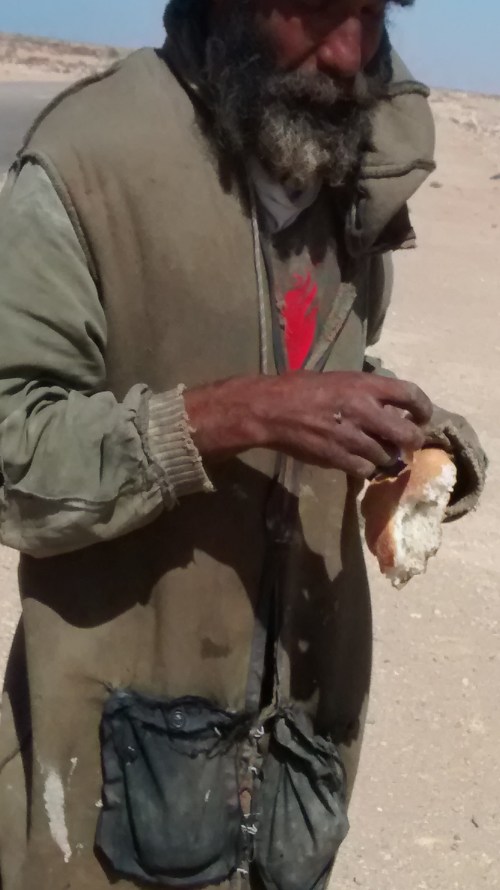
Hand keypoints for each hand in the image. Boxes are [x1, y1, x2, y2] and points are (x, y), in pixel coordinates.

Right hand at [184, 371, 432, 478]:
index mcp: (365, 385)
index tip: (422, 416)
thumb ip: (365, 393)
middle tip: (406, 443)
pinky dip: (365, 469)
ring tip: (375, 452)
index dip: (424, 408)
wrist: (271, 410)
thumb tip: (388, 407)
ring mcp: (352, 437)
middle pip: (407, 434)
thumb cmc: (301, 388)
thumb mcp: (338, 380)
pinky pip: (366, 470)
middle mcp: (364, 411)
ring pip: (386, 456)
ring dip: (385, 457)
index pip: (411, 395)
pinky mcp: (339, 458)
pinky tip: (357, 462)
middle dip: (411, 441)